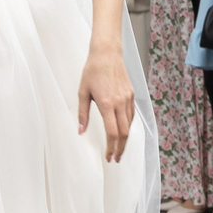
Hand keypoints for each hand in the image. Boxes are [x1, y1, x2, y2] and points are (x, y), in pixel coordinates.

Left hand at [76, 39, 135, 163]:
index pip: (112, 132)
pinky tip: (122, 131)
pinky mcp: (131, 94)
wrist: (107, 53)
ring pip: (129, 125)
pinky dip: (127, 126)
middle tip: (116, 158)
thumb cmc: (92, 71)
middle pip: (124, 133)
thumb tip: (81, 131)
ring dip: (125, 139)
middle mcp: (120, 103)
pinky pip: (131, 115)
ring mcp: (128, 98)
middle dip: (120, 148)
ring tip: (118, 148)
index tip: (108, 157)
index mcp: (107, 104)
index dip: (111, 147)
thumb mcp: (82, 92)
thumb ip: (83, 114)